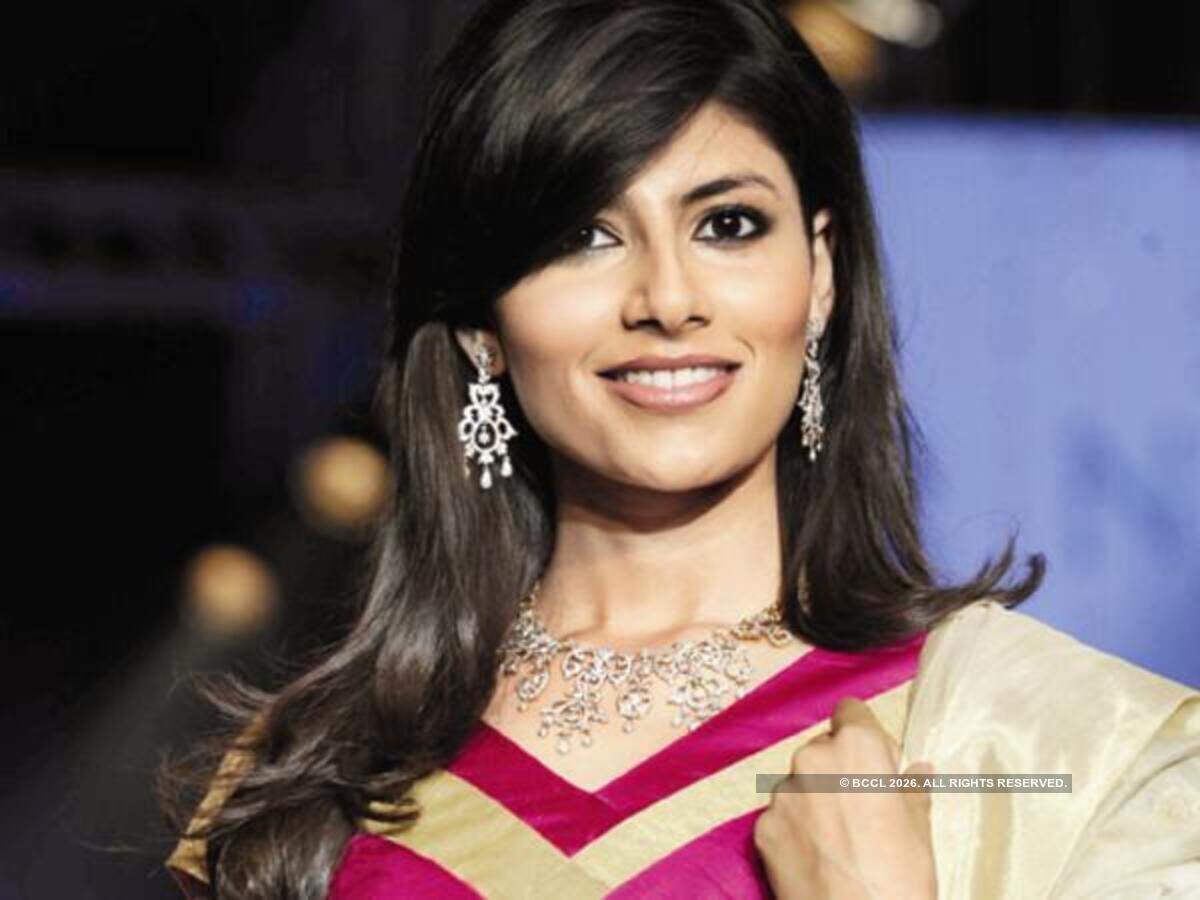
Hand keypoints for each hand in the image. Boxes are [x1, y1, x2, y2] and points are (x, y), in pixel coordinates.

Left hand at [753, 696, 936, 899]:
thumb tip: (919, 771)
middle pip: (823, 749)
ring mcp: (782, 794)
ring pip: (799, 783)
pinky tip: (817, 858)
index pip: (851, 711)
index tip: (875, 761)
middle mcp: (811, 760)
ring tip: (840, 840)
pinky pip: (781, 817)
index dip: (865, 734)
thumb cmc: (899, 877)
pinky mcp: (761, 827)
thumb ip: (912, 791)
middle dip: (839, 770)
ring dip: (815, 800)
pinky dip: (795, 830)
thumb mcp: (919, 830)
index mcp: (856, 748)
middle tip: (862, 809)